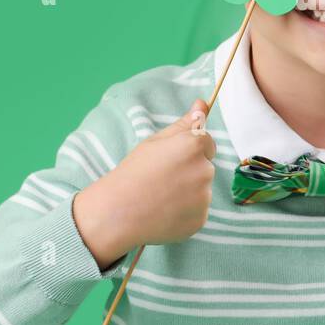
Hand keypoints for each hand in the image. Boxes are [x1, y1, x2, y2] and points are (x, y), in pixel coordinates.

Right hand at [74, 98, 215, 269]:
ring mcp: (204, 198)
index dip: (188, 150)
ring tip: (160, 196)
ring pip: (202, 190)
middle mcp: (205, 170)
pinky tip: (164, 211)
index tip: (171, 159)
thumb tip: (204, 104)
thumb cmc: (134, 172)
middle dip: (190, 170)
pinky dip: (185, 211)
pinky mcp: (201, 219)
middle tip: (161, 179)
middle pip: (206, 166)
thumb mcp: (156, 142)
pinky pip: (198, 210)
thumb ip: (184, 124)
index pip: (207, 142)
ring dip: (188, 192)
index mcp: (194, 146)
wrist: (117, 212)